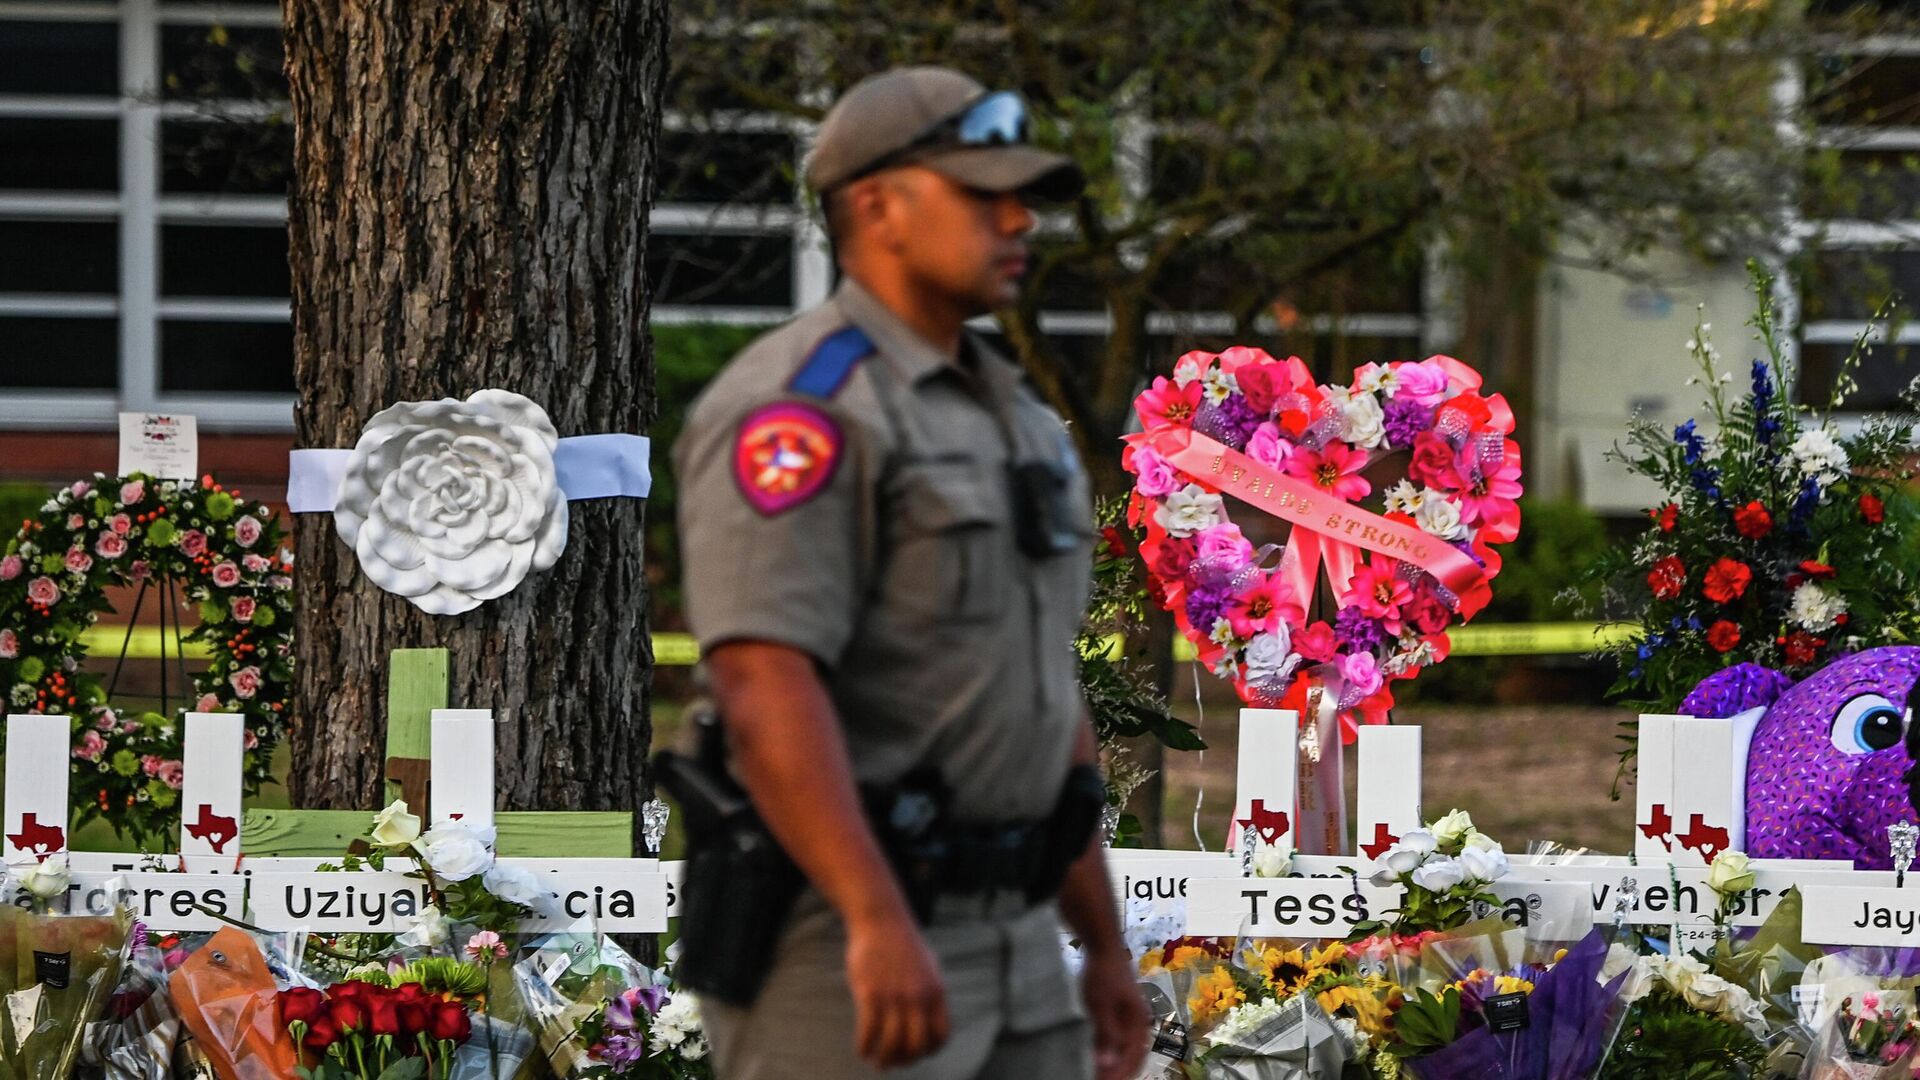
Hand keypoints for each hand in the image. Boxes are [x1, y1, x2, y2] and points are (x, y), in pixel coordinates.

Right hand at [845, 913, 950, 1068]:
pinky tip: (862, 1050)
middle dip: (905, 1061)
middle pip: (917, 1045)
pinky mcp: (870, 991)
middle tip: (892, 1064)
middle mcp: (918, 996)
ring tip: (876, 1062)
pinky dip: (865, 1046)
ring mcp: (894, 995)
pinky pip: (869, 1030)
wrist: (880, 918)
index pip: (941, 1035)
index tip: (915, 1055)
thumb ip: (929, 993)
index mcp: (936, 991)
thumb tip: (928, 1019)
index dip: (929, 1051)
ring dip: (883, 1059)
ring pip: (892, 1042)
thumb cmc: (901, 944)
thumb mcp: (927, 967)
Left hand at [1082, 945, 1149, 1079]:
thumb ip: (1106, 1035)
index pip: (1134, 1059)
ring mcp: (1129, 1016)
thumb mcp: (1101, 1006)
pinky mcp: (1119, 1010)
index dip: (1121, 1075)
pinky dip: (1109, 1050)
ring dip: (1114, 1063)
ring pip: (1125, 1048)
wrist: (1102, 945)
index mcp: (1138, 1023)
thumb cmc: (1102, 975)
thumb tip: (1108, 1064)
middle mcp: (1138, 1022)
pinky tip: (1096, 1054)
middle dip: (1119, 1072)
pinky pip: (1118, 1037)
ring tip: (1097, 1073)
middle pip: (1133, 1056)